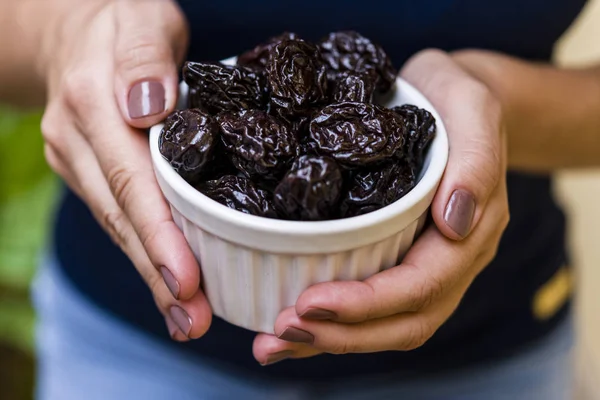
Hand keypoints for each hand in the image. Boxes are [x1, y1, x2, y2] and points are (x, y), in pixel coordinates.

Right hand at [40, 0, 209, 339]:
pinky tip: (168, 284)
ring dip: (152, 276)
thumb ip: (144, 57)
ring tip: (188, 319)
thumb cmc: (121, 20)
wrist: (75, 29)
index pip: (130, 181)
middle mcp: (77, 140)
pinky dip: (145, 251)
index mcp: (93, 103)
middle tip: (194, 321)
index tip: (187, 280)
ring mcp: (76, 159)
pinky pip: (118, 216)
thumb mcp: (141, 20)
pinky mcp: (87, 170)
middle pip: (121, 218)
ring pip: (117, 226)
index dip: (159, 235)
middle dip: (158, 274)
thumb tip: (146, 107)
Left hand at [253, 49, 509, 364]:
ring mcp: (426, 264)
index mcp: (471, 231)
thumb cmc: (456, 97)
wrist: (449, 98)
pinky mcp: (398, 257)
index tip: (310, 304)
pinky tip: (289, 328)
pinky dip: (331, 324)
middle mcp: (450, 260)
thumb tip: (454, 225)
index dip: (367, 304)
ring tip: (273, 342)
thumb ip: (476, 162)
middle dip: (341, 334)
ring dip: (329, 340)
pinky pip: (371, 305)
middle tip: (281, 330)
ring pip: (386, 325)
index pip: (421, 287)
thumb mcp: (471, 107)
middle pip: (402, 321)